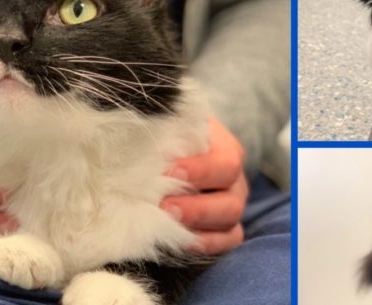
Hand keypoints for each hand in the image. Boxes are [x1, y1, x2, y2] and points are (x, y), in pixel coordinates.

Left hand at [162, 117, 247, 254]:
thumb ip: (162, 134)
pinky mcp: (225, 227)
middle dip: (198, 208)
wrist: (163, 152)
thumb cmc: (164, 136)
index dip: (201, 171)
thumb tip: (138, 139)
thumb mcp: (166, 128)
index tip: (170, 172)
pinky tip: (182, 240)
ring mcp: (231, 205)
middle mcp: (233, 179)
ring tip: (167, 222)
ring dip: (199, 225)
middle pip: (232, 200)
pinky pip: (228, 240)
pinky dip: (207, 242)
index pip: (226, 163)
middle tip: (165, 206)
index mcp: (225, 149)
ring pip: (230, 222)